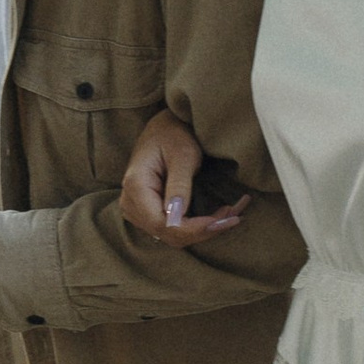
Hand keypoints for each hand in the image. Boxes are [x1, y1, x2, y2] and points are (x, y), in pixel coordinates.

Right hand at [120, 109, 244, 241]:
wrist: (164, 127)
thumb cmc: (174, 134)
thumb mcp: (183, 155)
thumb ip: (180, 186)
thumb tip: (176, 219)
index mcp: (136, 186)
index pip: (162, 223)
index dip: (193, 228)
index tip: (223, 220)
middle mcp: (130, 202)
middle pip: (168, 233)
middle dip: (203, 230)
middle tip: (234, 216)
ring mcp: (136, 210)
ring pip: (172, 235)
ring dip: (202, 230)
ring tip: (230, 215)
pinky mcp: (147, 212)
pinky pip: (172, 229)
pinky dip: (196, 226)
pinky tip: (216, 217)